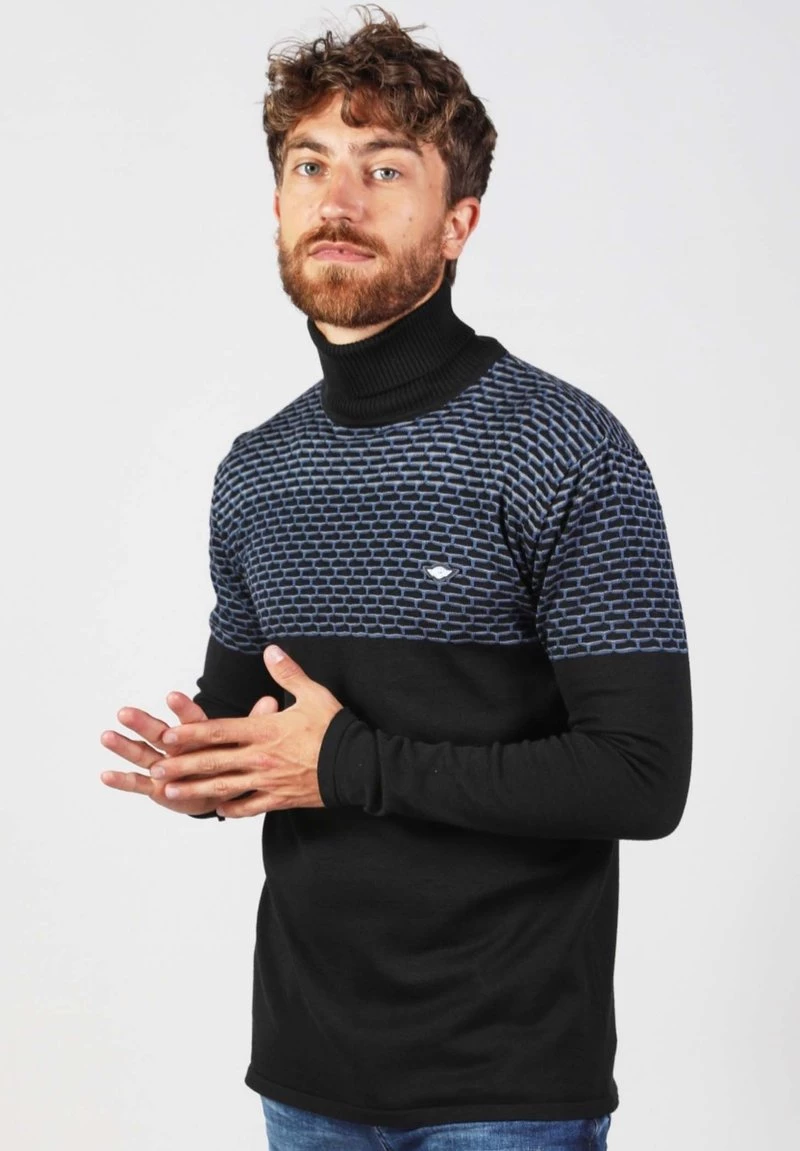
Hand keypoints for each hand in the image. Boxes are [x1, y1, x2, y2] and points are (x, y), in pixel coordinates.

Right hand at [99, 691, 278, 816]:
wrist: (219, 788)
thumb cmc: (229, 759)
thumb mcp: (243, 743)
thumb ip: (255, 724)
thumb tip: (272, 701)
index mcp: (198, 734)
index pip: (191, 720)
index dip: (182, 708)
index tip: (172, 696)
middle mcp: (176, 747)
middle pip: (158, 733)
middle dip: (142, 723)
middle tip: (124, 712)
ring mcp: (163, 766)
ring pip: (142, 754)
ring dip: (124, 746)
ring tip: (106, 736)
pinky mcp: (156, 787)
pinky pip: (137, 784)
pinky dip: (122, 780)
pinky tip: (105, 775)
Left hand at [148, 645, 343, 817]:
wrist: (358, 766)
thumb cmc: (336, 728)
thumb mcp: (313, 694)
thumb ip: (288, 672)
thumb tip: (271, 649)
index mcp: (264, 730)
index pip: (219, 731)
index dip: (191, 734)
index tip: (167, 736)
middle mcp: (260, 757)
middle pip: (214, 762)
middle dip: (182, 766)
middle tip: (156, 769)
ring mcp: (268, 781)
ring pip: (224, 787)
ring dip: (195, 789)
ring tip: (169, 793)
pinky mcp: (280, 798)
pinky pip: (251, 806)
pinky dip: (233, 809)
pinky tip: (218, 811)